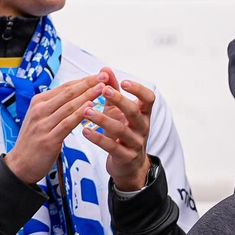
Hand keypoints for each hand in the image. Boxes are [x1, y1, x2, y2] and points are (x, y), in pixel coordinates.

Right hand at [4, 73, 111, 184]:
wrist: (19, 164)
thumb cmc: (33, 142)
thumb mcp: (40, 119)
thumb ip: (54, 107)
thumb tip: (73, 96)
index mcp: (38, 102)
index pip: (65, 87)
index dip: (83, 80)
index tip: (98, 75)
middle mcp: (40, 110)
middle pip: (68, 93)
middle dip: (88, 83)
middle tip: (104, 76)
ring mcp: (43, 124)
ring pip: (69, 106)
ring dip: (87, 96)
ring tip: (102, 89)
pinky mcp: (48, 139)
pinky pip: (67, 124)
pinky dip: (79, 115)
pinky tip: (90, 109)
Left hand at [79, 69, 154, 192]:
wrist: (129, 165)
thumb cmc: (122, 132)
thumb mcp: (118, 111)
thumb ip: (113, 90)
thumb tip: (105, 69)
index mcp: (143, 114)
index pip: (149, 99)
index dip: (138, 89)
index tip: (124, 82)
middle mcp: (142, 127)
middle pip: (135, 112)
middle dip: (119, 100)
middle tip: (103, 90)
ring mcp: (135, 143)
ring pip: (121, 130)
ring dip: (102, 119)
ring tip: (86, 111)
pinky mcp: (126, 157)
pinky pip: (112, 147)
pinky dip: (98, 139)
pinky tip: (85, 131)